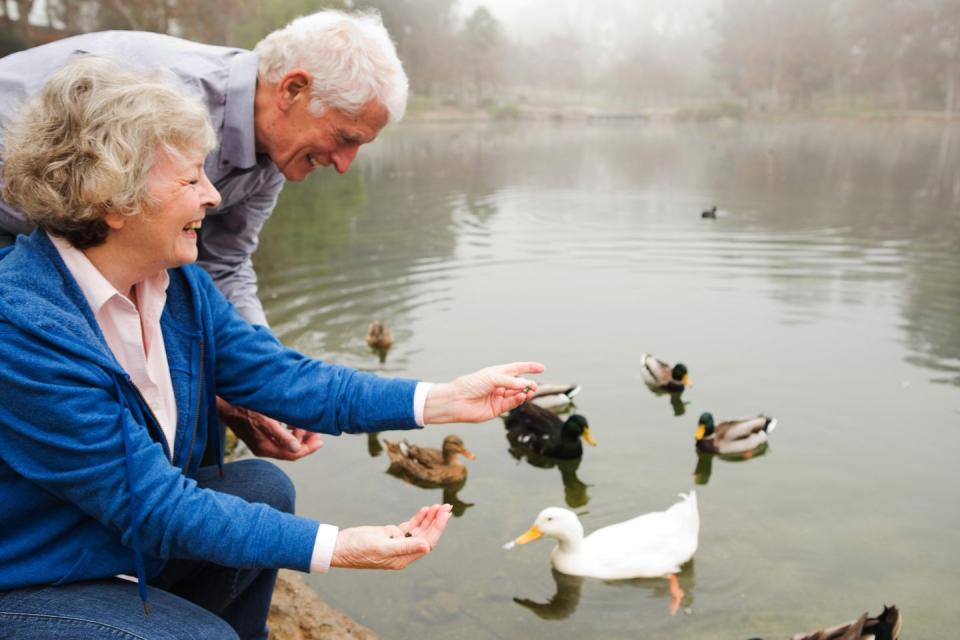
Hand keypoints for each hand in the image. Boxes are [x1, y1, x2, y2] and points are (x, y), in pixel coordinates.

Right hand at [216, 396, 322, 460]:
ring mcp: (261, 442)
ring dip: (298, 435)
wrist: (223, 403)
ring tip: (307, 424)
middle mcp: (264, 448)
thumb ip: (281, 436)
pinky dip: (289, 430)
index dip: (309, 448)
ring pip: (286, 443)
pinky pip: (279, 437)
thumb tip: (296, 449)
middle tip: (317, 431)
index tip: (320, 440)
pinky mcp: (258, 434)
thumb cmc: (245, 409)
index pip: (294, 454)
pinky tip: (293, 421)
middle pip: (292, 450)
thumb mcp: (265, 421)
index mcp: (266, 448)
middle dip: (306, 441)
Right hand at [331, 504, 452, 569]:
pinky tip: (424, 510)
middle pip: (426, 536)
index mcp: (403, 558)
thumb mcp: (382, 546)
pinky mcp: (390, 535)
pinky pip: (409, 526)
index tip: (444, 514)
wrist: (340, 547)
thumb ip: (405, 546)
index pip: (427, 542)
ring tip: (438, 506)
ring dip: (429, 518)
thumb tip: (426, 547)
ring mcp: (397, 543)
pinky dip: (417, 518)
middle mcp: (403, 552)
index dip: (437, 528)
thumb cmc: (358, 549)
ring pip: (419, 530)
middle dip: (437, 521)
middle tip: (446, 506)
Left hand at [423, 362, 544, 423]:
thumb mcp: (492, 378)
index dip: (529, 368)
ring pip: (516, 394)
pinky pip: (511, 403)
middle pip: (518, 383)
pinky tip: (522, 397)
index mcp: (496, 373)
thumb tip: (526, 385)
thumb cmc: (471, 384)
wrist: (457, 401)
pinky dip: (518, 400)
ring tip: (529, 392)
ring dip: (524, 393)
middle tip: (534, 386)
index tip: (542, 368)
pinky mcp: (497, 409)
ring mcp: (498, 397)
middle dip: (528, 384)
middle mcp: (498, 385)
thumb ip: (510, 382)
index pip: (516, 369)